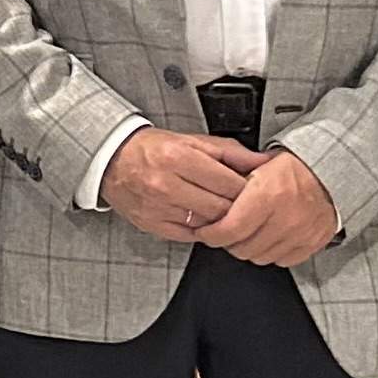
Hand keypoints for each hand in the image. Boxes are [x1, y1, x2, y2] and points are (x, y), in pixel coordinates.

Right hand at [101, 130, 260, 243]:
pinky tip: (202, 217)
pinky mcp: (153, 224)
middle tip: (240, 201)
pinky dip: (201, 229)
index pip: (229, 184)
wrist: (114, 160)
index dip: (247, 189)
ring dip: (220, 220)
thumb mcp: (194, 141)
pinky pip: (190, 235)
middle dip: (236, 206)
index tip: (252, 189)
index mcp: (179, 158)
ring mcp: (159, 207)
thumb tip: (264, 161)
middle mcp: (167, 184)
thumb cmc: (155, 149)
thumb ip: (232, 153)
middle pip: (221, 207)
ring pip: (207, 224)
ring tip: (221, 208)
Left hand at [196, 150, 340, 267]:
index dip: (212, 235)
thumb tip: (207, 206)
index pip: (230, 230)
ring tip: (248, 233)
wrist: (327, 173)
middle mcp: (285, 218)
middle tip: (226, 231)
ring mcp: (301, 234)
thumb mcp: (256, 167)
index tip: (206, 232)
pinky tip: (269, 238)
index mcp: (267, 196)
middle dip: (228, 242)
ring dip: (249, 248)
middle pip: (242, 248)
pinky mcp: (312, 243)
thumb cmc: (290, 169)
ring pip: (260, 257)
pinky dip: (271, 252)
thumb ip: (232, 187)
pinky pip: (282, 260)